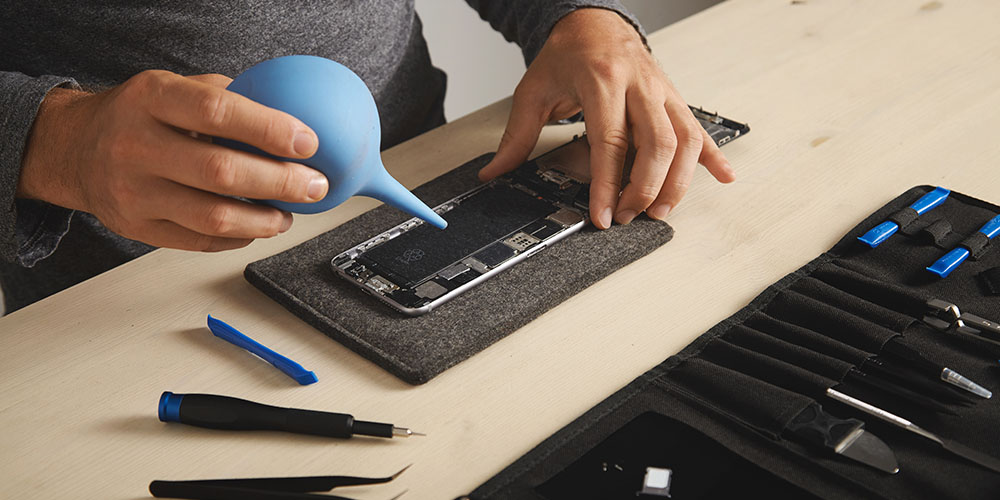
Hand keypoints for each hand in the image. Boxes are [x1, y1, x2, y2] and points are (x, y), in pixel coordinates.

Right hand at [17, 70, 327, 250]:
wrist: (76, 149)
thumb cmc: (139, 116)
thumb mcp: (175, 88)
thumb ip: (229, 97)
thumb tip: (295, 116)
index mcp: (151, 99)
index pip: (218, 112)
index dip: (269, 129)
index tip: (308, 143)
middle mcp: (136, 145)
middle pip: (221, 172)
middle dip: (280, 183)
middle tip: (314, 186)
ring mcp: (133, 192)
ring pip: (213, 217)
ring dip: (264, 221)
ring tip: (288, 214)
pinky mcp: (137, 228)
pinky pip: (200, 242)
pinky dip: (238, 237)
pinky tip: (256, 228)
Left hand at [478, 8, 734, 228]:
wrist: (593, 20)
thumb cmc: (566, 54)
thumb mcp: (533, 90)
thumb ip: (517, 135)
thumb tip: (494, 172)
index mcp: (601, 80)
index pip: (609, 140)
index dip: (606, 183)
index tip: (602, 214)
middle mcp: (639, 84)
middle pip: (656, 143)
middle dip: (644, 188)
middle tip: (627, 216)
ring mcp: (662, 90)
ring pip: (684, 138)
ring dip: (677, 181)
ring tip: (660, 211)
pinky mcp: (674, 97)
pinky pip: (699, 128)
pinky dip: (713, 155)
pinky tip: (723, 176)